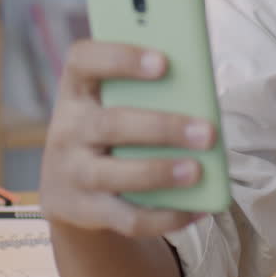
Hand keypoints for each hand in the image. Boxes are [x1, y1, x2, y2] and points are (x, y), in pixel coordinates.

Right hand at [40, 40, 215, 237]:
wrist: (67, 188)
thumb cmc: (111, 131)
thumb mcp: (112, 105)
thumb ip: (144, 96)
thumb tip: (202, 103)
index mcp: (76, 91)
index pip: (83, 61)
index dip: (121, 58)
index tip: (164, 62)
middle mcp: (67, 129)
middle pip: (112, 124)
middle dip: (163, 128)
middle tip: (207, 132)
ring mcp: (71, 173)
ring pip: (116, 175)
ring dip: (161, 172)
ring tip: (199, 171)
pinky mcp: (84, 211)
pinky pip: (127, 218)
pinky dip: (166, 216)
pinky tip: (197, 209)